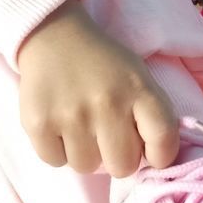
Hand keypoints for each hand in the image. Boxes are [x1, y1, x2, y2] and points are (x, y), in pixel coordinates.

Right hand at [14, 0, 181, 177]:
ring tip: (80, 125)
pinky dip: (57, 149)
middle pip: (122, 166)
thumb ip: (151, 114)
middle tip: (107, 136)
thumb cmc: (102, 63)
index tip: (150, 153)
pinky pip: (55, 161)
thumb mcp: (137, 76)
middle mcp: (108, 104)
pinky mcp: (39, 123)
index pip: (163, 141)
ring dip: (85, 153)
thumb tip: (153, 161)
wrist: (54, 35)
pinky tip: (58, 124)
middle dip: (116, 157)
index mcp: (139, 90)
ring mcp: (71, 115)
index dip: (160, 156)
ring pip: (87, 167)